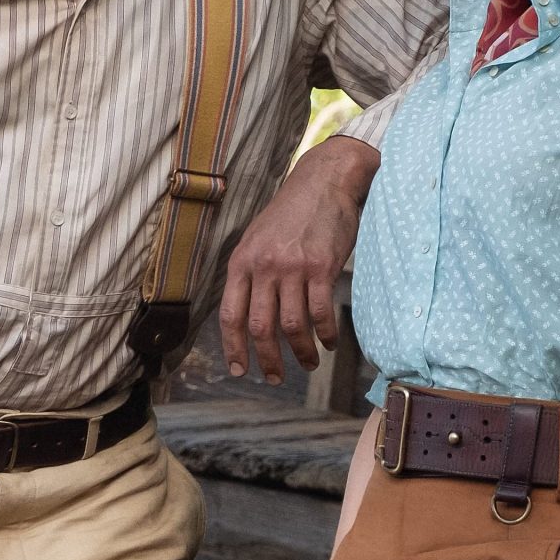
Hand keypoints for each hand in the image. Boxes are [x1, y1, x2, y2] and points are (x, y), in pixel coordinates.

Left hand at [218, 137, 377, 384]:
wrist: (324, 181)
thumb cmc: (291, 213)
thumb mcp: (257, 238)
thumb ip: (249, 272)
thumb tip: (246, 314)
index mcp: (242, 261)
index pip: (231, 315)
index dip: (233, 348)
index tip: (239, 370)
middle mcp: (264, 266)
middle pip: (261, 327)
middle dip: (267, 360)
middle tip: (275, 378)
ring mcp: (293, 267)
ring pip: (293, 325)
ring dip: (301, 352)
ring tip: (308, 364)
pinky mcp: (322, 267)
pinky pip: (321, 312)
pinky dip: (325, 334)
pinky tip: (328, 342)